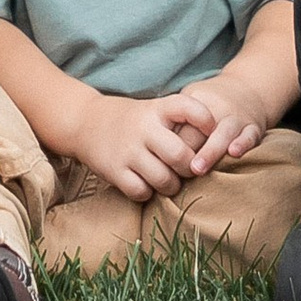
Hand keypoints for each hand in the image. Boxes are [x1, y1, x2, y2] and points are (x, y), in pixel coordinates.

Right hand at [69, 90, 202, 203]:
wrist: (85, 122)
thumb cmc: (133, 120)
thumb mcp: (154, 110)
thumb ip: (180, 123)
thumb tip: (215, 147)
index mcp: (157, 109)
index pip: (188, 107)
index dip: (205, 120)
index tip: (212, 132)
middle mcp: (143, 128)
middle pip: (181, 156)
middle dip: (191, 169)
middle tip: (190, 170)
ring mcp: (128, 150)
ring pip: (164, 179)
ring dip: (172, 186)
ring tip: (170, 181)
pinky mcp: (114, 170)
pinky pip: (141, 192)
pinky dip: (147, 192)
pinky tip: (146, 185)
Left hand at [162, 65, 274, 178]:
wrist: (249, 89)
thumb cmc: (212, 102)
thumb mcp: (193, 100)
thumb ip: (178, 123)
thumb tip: (155, 154)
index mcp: (197, 102)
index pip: (182, 124)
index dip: (173, 144)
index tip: (162, 162)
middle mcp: (217, 109)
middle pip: (200, 130)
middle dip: (188, 151)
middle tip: (177, 170)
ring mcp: (236, 117)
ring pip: (223, 133)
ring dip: (210, 151)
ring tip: (198, 168)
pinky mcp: (253, 127)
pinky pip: (249, 135)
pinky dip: (243, 144)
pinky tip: (234, 153)